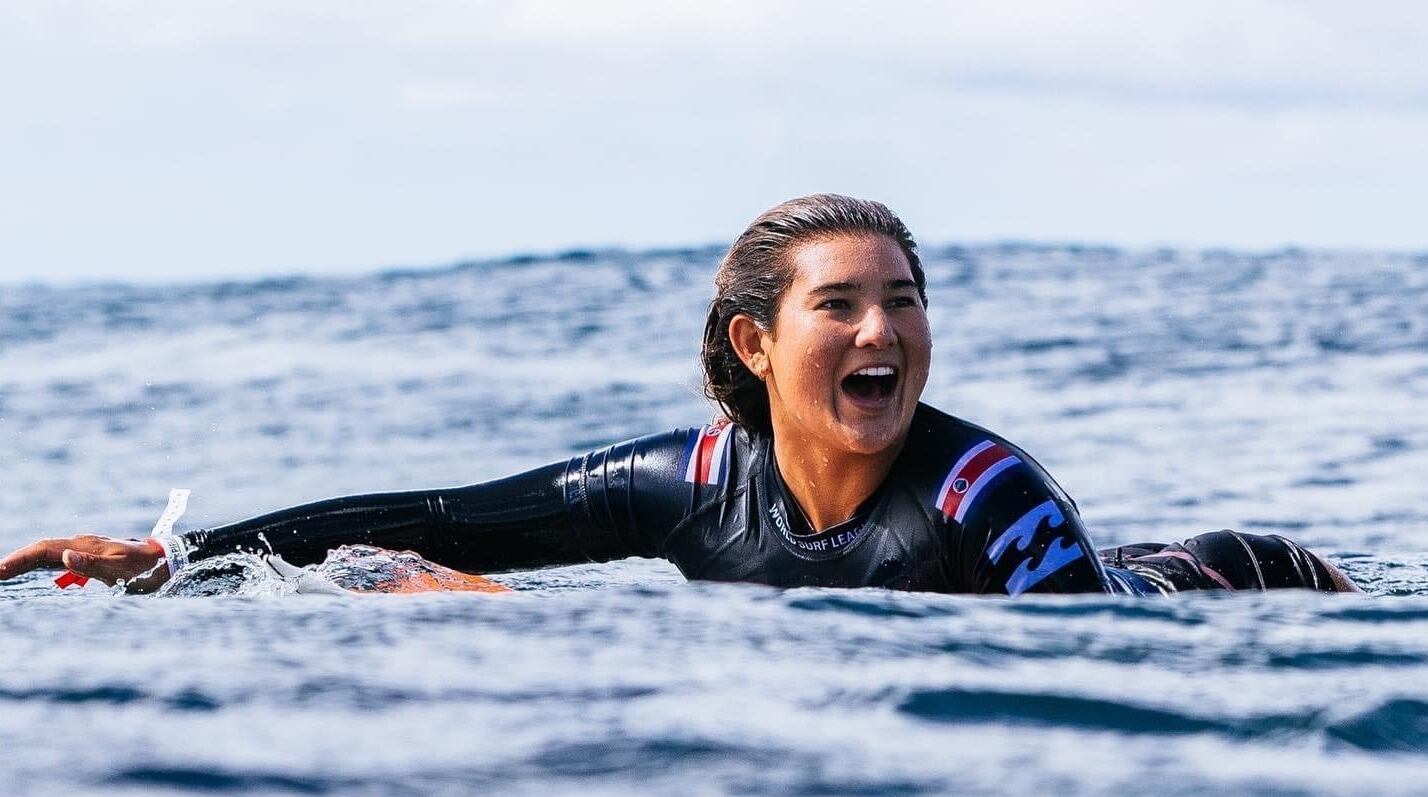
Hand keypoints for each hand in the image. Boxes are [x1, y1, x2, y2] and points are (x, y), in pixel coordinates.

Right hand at [0, 535, 169, 592]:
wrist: (167, 561)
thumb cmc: (146, 568)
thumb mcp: (122, 570)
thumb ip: (94, 564)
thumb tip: (65, 556)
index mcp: (86, 545)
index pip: (45, 549)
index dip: (21, 559)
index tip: (0, 570)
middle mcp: (82, 544)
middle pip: (41, 549)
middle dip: (16, 559)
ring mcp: (85, 549)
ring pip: (47, 553)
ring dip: (24, 561)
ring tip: (3, 571)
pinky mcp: (89, 557)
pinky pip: (57, 558)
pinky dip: (38, 563)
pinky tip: (29, 569)